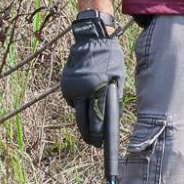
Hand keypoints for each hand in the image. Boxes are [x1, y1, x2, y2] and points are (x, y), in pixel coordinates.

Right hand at [60, 11, 124, 147]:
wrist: (91, 40)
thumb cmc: (110, 59)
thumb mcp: (118, 78)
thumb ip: (114, 98)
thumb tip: (113, 118)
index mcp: (98, 89)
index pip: (97, 119)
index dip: (98, 134)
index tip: (101, 143)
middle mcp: (82, 91)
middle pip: (83, 121)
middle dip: (88, 134)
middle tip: (94, 142)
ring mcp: (71, 88)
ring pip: (76, 111)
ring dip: (83, 119)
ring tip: (91, 127)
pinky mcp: (65, 85)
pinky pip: (72, 100)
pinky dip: (78, 104)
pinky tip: (85, 101)